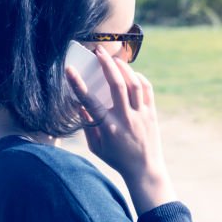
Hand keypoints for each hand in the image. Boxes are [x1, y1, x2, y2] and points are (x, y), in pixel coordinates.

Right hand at [66, 47, 175, 213]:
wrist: (144, 169)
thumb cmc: (117, 159)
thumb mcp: (96, 147)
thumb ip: (87, 125)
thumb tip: (80, 105)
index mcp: (108, 127)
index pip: (89, 101)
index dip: (77, 84)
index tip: (69, 70)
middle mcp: (126, 118)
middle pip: (116, 84)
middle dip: (106, 65)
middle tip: (99, 52)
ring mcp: (141, 115)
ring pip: (134, 84)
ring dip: (124, 68)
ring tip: (114, 59)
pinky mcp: (152, 113)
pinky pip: (147, 89)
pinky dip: (139, 78)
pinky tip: (131, 73)